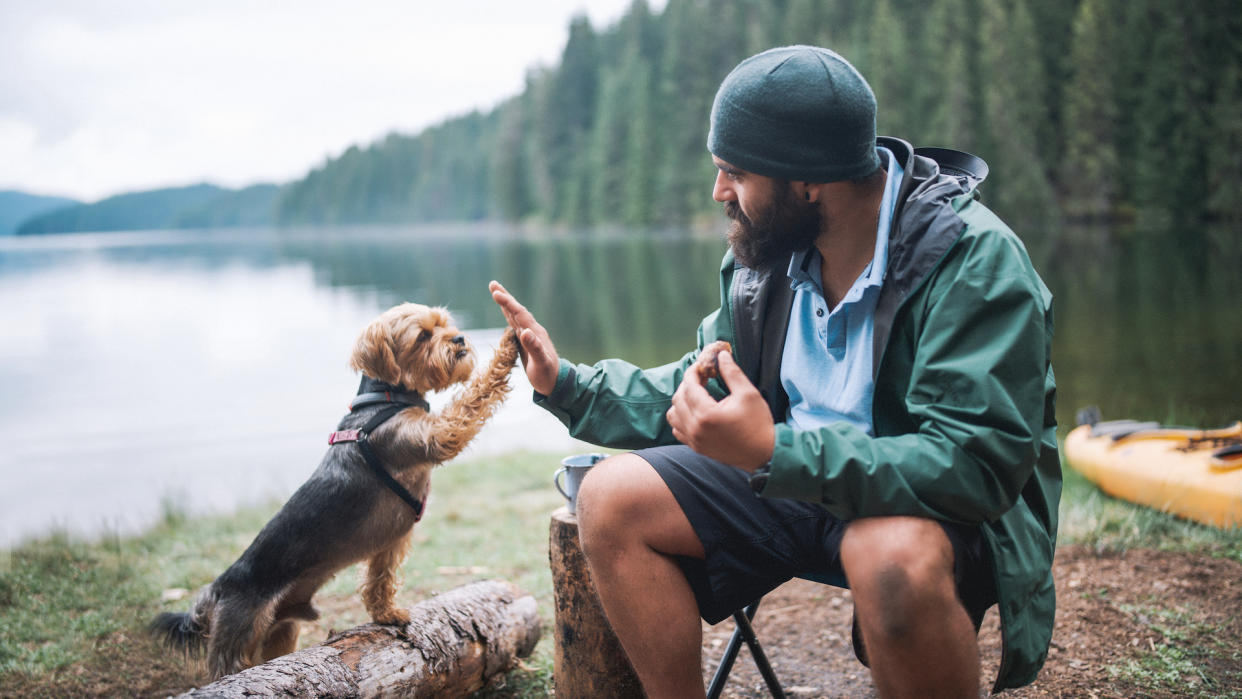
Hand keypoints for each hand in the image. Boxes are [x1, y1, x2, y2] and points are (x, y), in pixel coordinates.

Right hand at [488, 280, 559, 394]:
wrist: (556, 383)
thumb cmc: (548, 375)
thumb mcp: (541, 363)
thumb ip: (534, 348)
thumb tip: (525, 332)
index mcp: (535, 333)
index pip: (519, 314)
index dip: (508, 303)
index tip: (496, 293)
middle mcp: (532, 331)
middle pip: (517, 310)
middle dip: (505, 297)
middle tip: (492, 284)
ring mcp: (529, 336)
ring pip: (515, 316)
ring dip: (506, 304)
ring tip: (496, 292)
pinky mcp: (526, 342)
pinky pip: (515, 325)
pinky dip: (508, 316)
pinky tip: (505, 312)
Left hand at [667, 349, 773, 471]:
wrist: (764, 454)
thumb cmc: (758, 423)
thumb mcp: (748, 393)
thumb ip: (732, 372)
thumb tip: (721, 355)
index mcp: (706, 414)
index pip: (689, 386)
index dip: (693, 371)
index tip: (702, 364)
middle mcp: (695, 428)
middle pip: (678, 398)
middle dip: (687, 384)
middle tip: (702, 377)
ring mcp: (694, 440)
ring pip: (673, 415)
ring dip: (681, 401)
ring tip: (697, 394)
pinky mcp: (697, 448)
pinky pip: (677, 430)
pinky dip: (681, 418)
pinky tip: (696, 412)